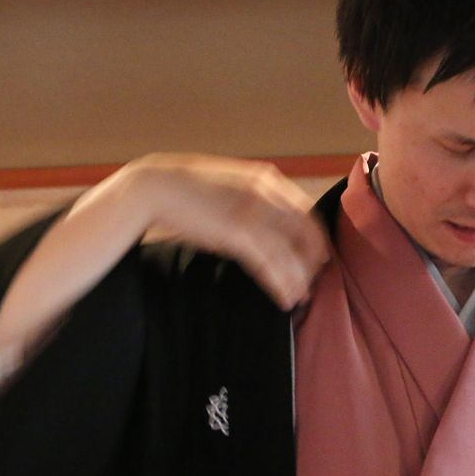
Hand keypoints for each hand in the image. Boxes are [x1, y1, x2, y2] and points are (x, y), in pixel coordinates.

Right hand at [117, 153, 329, 308]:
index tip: (319, 255)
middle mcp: (265, 193)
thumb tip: (270, 219)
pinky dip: (279, 282)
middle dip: (311, 259)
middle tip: (314, 279)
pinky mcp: (236, 232)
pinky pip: (268, 263)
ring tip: (300, 296)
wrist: (155, 186)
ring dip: (298, 277)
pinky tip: (284, 297)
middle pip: (303, 231)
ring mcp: (252, 212)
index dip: (315, 236)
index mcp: (265, 178)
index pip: (304, 210)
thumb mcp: (230, 184)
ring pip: (288, 252)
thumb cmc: (189, 189)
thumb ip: (253, 197)